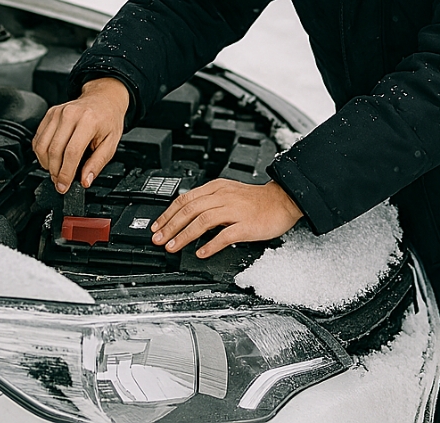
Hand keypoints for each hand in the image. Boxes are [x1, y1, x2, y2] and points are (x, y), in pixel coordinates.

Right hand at [32, 77, 128, 192]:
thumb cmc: (108, 119)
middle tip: (60, 182)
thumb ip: (97, 163)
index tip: (64, 186)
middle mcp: (71, 114)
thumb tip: (85, 180)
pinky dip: (41, 152)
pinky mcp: (50, 114)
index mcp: (89, 121)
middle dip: (55, 172)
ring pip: (42, 145)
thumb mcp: (111, 143)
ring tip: (56, 171)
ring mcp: (58, 112)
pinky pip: (38, 138)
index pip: (72, 152)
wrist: (104, 98)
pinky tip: (51, 158)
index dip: (66, 173)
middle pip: (54, 150)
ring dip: (46, 164)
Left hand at [151, 179, 303, 257]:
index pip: (185, 198)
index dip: (168, 213)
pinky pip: (225, 235)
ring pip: (203, 220)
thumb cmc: (256, 200)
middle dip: (171, 225)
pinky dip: (211, 244)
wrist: (283, 200)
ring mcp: (235, 210)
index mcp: (217, 188)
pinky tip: (201, 252)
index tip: (156, 226)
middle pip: (190, 209)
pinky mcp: (246, 224)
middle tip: (159, 239)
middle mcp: (223, 196)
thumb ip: (209, 202)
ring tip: (173, 247)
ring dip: (185, 235)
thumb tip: (186, 216)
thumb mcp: (228, 193)